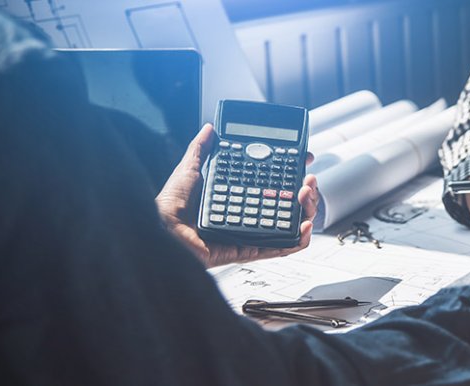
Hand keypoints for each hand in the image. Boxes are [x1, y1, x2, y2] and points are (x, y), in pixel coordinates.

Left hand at [155, 123, 319, 267]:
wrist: (162, 230)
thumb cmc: (170, 205)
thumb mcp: (189, 169)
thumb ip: (201, 148)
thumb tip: (209, 128)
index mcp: (236, 196)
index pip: (271, 184)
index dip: (290, 173)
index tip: (301, 160)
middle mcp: (246, 214)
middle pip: (287, 204)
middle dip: (305, 191)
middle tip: (307, 180)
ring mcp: (250, 232)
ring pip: (289, 224)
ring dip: (306, 210)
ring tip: (305, 196)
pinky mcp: (249, 250)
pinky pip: (281, 247)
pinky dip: (298, 239)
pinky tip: (305, 225)